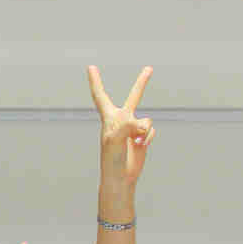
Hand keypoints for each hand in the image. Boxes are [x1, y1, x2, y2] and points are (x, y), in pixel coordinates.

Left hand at [89, 65, 154, 190]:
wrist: (120, 176)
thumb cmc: (112, 158)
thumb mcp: (115, 139)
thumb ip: (126, 125)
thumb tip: (142, 122)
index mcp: (109, 118)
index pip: (100, 95)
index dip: (96, 81)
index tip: (91, 67)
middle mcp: (121, 120)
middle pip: (134, 97)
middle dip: (142, 83)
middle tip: (150, 68)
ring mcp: (133, 128)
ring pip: (147, 120)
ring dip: (143, 131)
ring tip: (134, 142)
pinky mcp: (143, 136)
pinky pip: (151, 130)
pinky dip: (148, 138)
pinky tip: (140, 146)